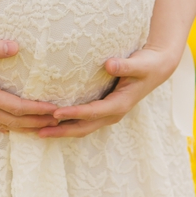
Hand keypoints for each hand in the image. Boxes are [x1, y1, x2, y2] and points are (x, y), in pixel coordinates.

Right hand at [0, 35, 60, 133]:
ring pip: (1, 126)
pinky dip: (6, 127)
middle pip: (12, 121)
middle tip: (59, 122)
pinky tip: (15, 127)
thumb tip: (16, 46)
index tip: (55, 110)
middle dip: (36, 123)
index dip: (37, 110)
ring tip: (43, 128)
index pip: (15, 107)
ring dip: (23, 128)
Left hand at [36, 44, 181, 137]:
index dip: (74, 113)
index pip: (92, 112)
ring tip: (39, 131)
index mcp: (120, 105)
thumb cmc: (147, 65)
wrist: (156, 70)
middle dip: (61, 131)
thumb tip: (109, 64)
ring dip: (61, 131)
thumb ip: (125, 65)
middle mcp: (112, 114)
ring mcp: (108, 114)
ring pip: (82, 128)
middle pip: (83, 127)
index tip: (55, 113)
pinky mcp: (103, 111)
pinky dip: (67, 124)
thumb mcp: (139, 64)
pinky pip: (83, 122)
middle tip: (39, 131)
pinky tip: (51, 122)